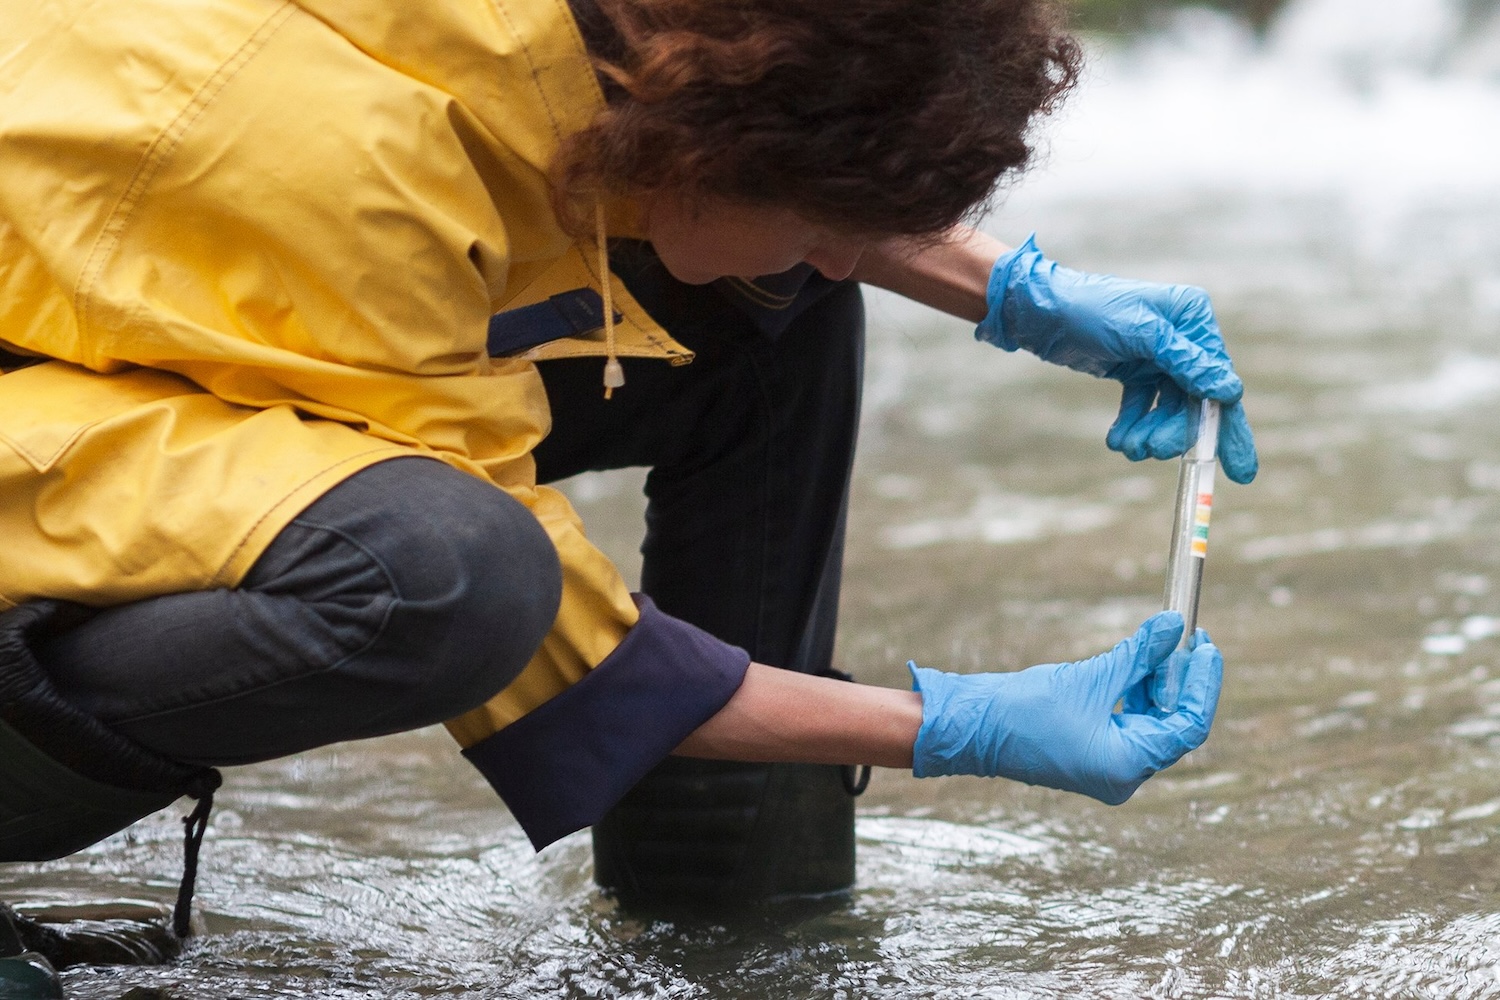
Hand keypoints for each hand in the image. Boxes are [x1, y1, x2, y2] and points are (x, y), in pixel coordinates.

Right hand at [908, 612, 1221, 803]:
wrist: (975, 726)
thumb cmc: (1027, 709)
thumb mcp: (1092, 677)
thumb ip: (1139, 654)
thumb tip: (1174, 626)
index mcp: (1127, 766)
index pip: (1188, 726)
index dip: (1203, 684)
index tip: (1206, 645)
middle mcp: (1123, 773)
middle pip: (1173, 724)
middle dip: (1182, 679)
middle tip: (1189, 636)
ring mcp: (1108, 765)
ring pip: (1152, 720)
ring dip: (1159, 681)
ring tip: (1163, 640)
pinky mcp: (1094, 752)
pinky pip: (1129, 721)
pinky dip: (1137, 691)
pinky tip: (1139, 660)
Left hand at [976, 236, 1257, 483]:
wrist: (1040, 311)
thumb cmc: (1091, 309)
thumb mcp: (1140, 333)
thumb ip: (1185, 362)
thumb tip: (1230, 391)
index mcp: (1194, 318)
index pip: (1219, 379)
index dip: (1229, 426)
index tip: (1239, 471)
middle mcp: (1184, 337)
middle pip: (1196, 401)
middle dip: (1176, 432)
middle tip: (1153, 451)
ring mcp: (1160, 356)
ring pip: (1169, 410)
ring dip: (1150, 433)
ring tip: (1127, 447)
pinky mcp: (1135, 371)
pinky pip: (1144, 408)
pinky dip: (1133, 426)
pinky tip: (1117, 440)